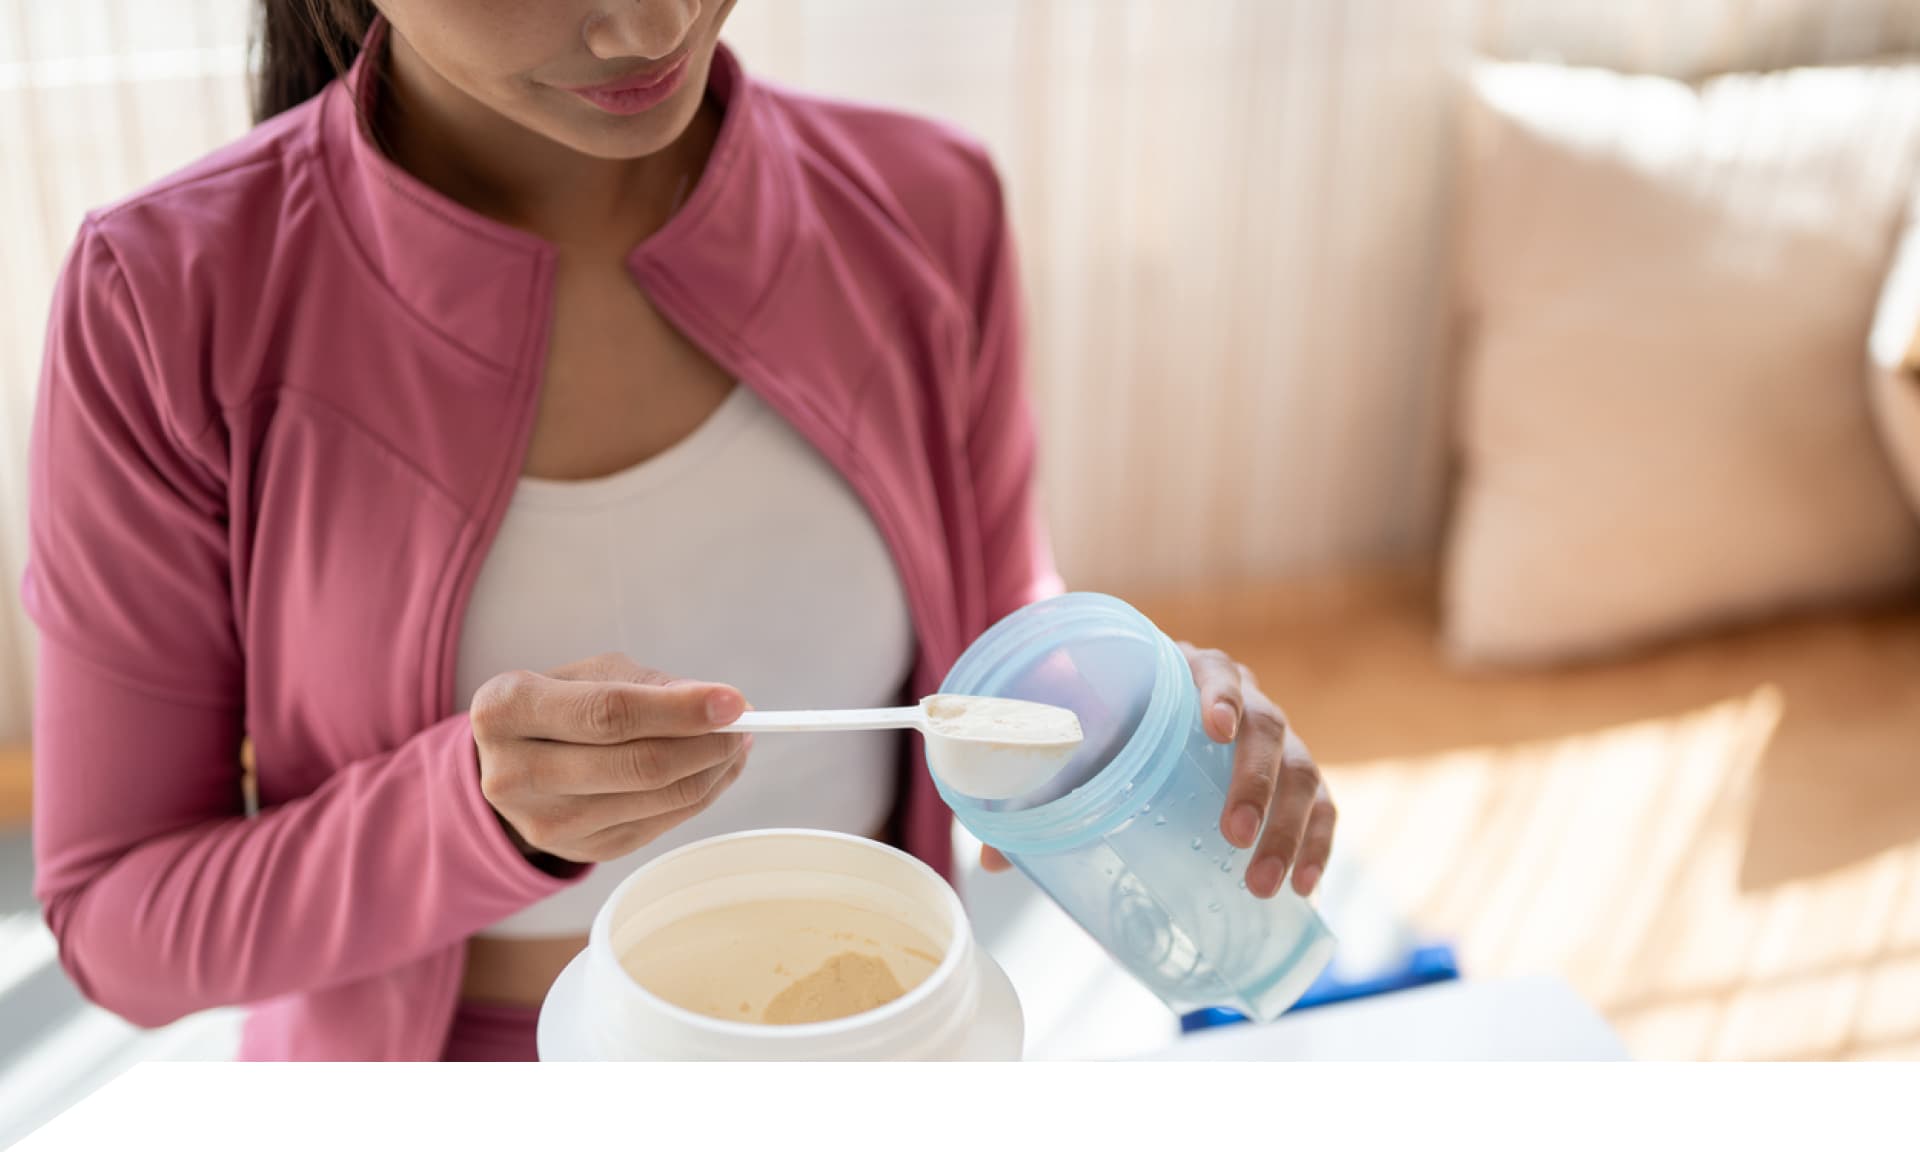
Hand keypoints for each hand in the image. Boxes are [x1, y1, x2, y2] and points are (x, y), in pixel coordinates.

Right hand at [472, 652, 750, 863]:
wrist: (512, 764)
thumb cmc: (559, 704)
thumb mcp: (589, 674)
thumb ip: (651, 685)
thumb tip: (721, 707)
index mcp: (507, 708)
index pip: (609, 714)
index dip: (679, 710)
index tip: (733, 703)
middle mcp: (514, 773)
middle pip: (638, 765)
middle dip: (707, 743)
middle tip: (742, 724)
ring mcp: (545, 823)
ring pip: (656, 799)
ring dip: (712, 771)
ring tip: (734, 743)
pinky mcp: (580, 851)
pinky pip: (660, 825)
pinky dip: (699, 795)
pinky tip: (713, 771)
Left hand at [979, 645, 1334, 898]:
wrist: (1139, 718)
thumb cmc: (1105, 729)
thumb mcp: (1074, 748)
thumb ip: (1035, 790)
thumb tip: (992, 858)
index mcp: (1185, 671)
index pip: (1215, 670)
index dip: (1219, 694)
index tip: (1216, 729)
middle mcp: (1241, 697)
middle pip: (1268, 727)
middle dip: (1255, 784)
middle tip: (1232, 837)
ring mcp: (1274, 737)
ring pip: (1301, 771)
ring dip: (1289, 830)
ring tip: (1262, 886)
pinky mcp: (1293, 776)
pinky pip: (1321, 805)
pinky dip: (1318, 844)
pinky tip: (1306, 887)